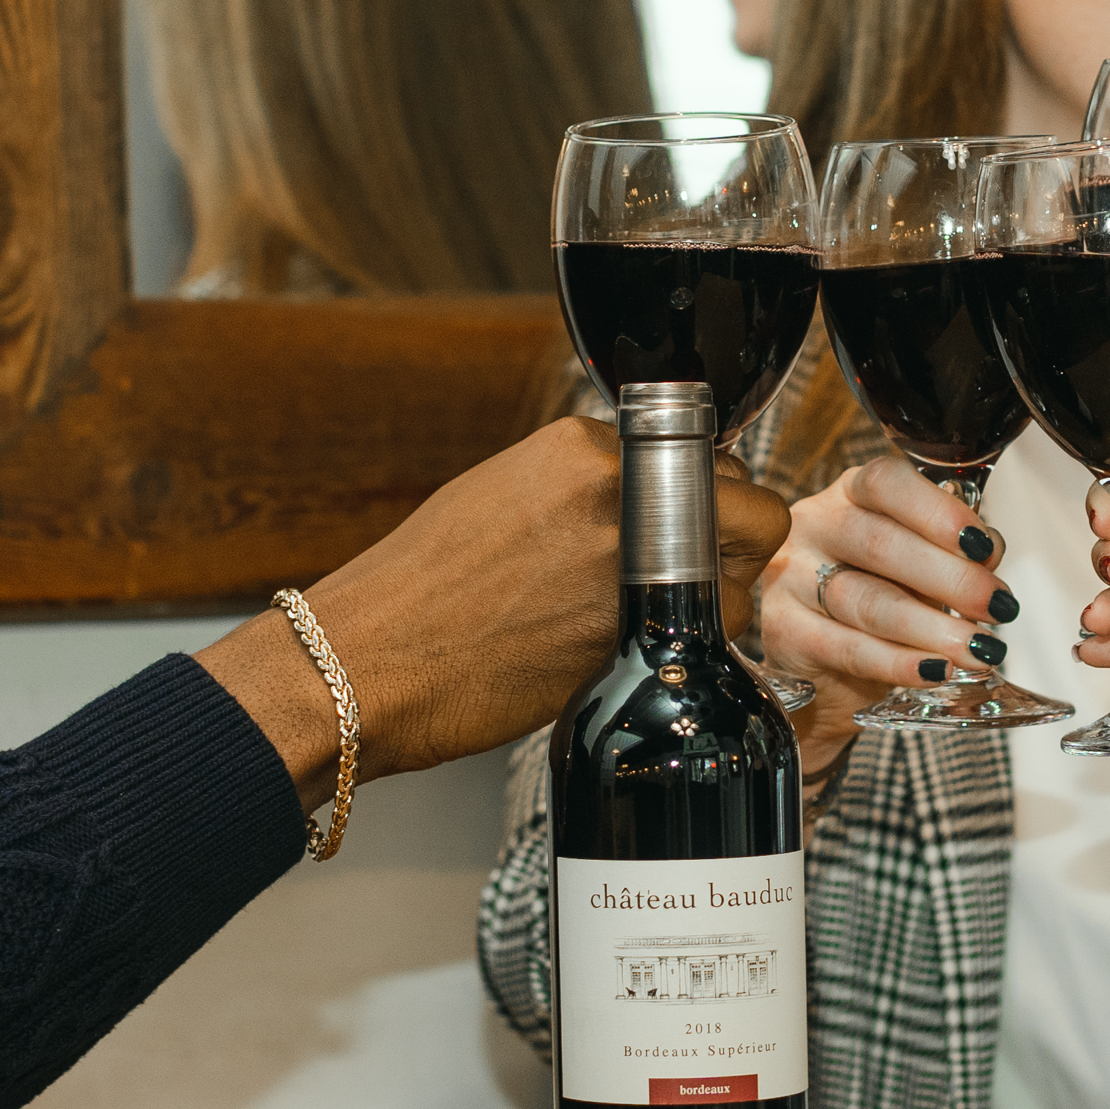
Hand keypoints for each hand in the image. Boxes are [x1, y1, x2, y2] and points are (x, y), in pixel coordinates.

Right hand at [200, 419, 794, 787]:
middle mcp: (619, 488)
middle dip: (728, 536)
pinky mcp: (641, 626)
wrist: (365, 662)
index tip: (681, 522)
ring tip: (661, 613)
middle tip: (688, 571)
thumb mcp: (500, 498)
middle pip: (742, 499)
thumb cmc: (419, 595)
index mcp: (580, 446)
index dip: (700, 494)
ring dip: (723, 589)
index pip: (696, 450)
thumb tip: (644, 503)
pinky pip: (717, 624)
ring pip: (744, 564)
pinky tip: (645, 644)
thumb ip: (583, 489)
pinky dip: (699, 638)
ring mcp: (637, 557)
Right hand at [763, 461, 1019, 773]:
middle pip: (881, 545)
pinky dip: (899, 663)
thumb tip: (988, 550)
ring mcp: (791, 578)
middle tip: (998, 606)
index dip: (938, 512)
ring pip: (867, 602)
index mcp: (850, 494)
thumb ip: (954, 550)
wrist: (822, 664)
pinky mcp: (783, 632)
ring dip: (932, 628)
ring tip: (979, 648)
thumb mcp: (918, 564)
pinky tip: (936, 670)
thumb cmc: (877, 595)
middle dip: (951, 578)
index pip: (887, 483)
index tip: (983, 546)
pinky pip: (848, 649)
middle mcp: (814, 526)